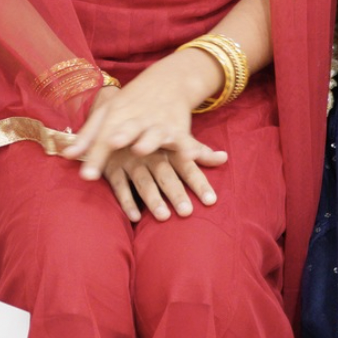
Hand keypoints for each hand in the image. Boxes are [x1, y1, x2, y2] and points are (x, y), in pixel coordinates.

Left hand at [63, 49, 224, 177]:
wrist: (167, 81)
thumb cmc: (129, 104)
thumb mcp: (106, 115)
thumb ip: (87, 137)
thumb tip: (66, 155)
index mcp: (116, 116)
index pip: (101, 138)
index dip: (94, 156)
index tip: (86, 176)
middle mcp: (137, 120)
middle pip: (126, 129)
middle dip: (120, 136)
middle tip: (112, 142)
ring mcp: (158, 124)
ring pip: (154, 134)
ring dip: (149, 140)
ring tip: (142, 147)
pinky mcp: (179, 129)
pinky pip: (185, 141)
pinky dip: (190, 148)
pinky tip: (193, 156)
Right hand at [96, 139, 229, 220]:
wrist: (117, 120)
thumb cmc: (152, 136)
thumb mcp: (175, 138)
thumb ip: (200, 151)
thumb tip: (225, 157)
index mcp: (168, 148)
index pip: (187, 167)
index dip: (199, 183)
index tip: (211, 201)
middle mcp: (151, 154)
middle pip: (166, 175)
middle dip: (176, 193)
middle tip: (187, 212)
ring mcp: (130, 161)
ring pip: (143, 181)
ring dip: (153, 199)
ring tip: (164, 216)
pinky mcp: (113, 168)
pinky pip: (119, 186)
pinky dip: (127, 201)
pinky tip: (136, 217)